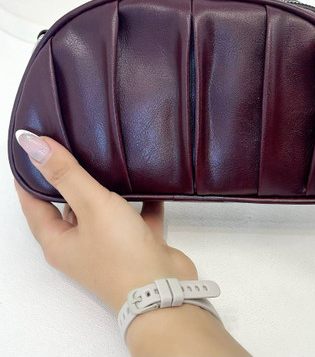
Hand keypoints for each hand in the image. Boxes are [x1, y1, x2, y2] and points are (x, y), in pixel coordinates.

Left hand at [13, 132, 197, 313]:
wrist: (164, 290)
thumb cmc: (120, 253)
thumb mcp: (91, 206)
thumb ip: (65, 173)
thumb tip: (31, 143)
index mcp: (59, 241)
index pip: (33, 205)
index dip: (30, 178)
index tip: (34, 150)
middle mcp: (81, 246)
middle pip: (69, 207)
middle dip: (71, 180)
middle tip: (74, 148)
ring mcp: (110, 247)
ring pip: (103, 211)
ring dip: (107, 190)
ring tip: (111, 160)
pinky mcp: (137, 245)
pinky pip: (136, 216)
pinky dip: (141, 201)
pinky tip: (149, 182)